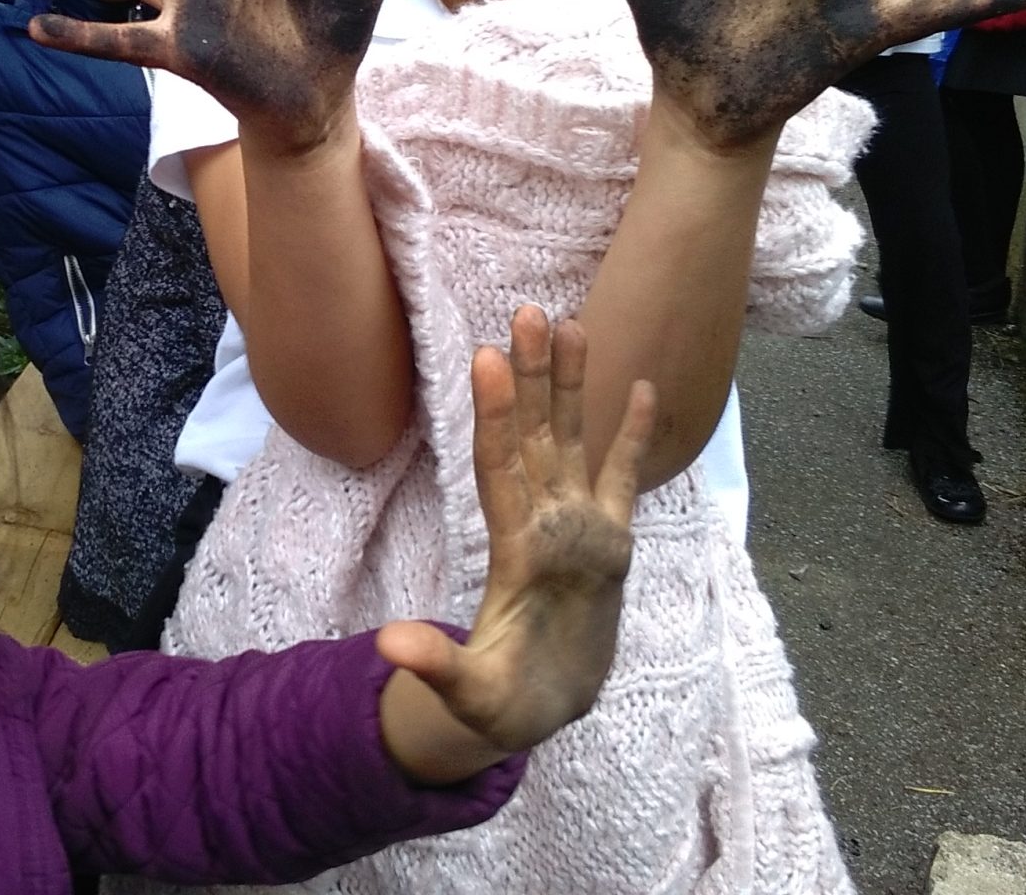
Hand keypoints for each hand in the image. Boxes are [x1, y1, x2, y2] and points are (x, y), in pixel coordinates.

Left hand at [377, 309, 648, 754]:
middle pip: (534, 438)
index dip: (495, 417)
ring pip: (572, 442)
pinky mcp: (609, 545)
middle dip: (530, 376)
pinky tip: (638, 386)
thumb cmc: (500, 705)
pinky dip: (630, 436)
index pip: (499, 469)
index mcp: (513, 551)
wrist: (536, 713)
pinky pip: (621, 479)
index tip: (487, 359)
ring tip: (570, 323)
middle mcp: (543, 525)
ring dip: (570, 386)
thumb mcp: (468, 695)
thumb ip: (435, 667)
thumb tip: (387, 647)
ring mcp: (577, 530)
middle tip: (527, 311)